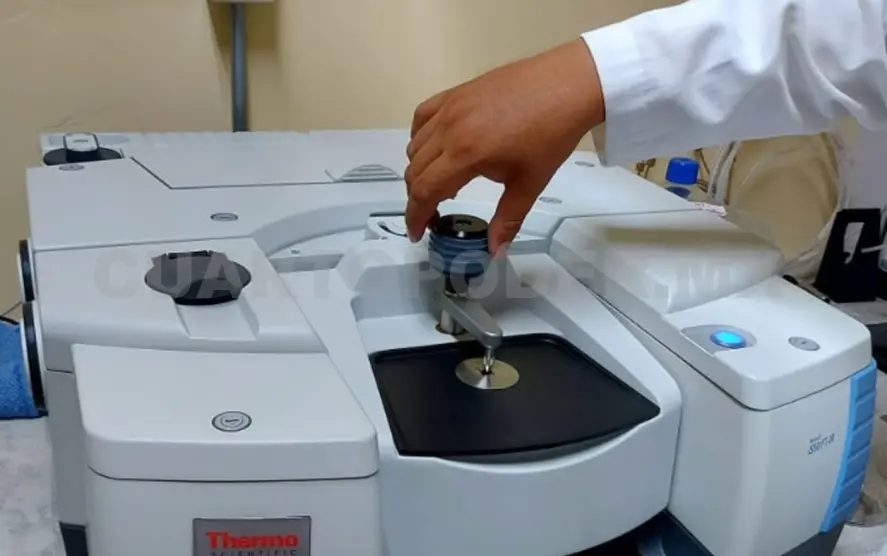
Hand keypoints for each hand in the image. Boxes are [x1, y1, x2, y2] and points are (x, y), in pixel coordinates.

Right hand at [404, 38, 604, 254]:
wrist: (567, 85)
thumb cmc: (551, 135)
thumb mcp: (530, 183)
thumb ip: (508, 219)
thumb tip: (495, 251)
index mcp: (466, 154)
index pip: (425, 190)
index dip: (416, 216)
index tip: (417, 233)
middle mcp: (449, 129)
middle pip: (415, 170)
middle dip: (417, 198)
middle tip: (433, 215)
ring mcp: (450, 107)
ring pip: (415, 145)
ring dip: (419, 170)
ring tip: (441, 184)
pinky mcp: (456, 92)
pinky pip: (423, 116)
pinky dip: (420, 137)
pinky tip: (435, 148)